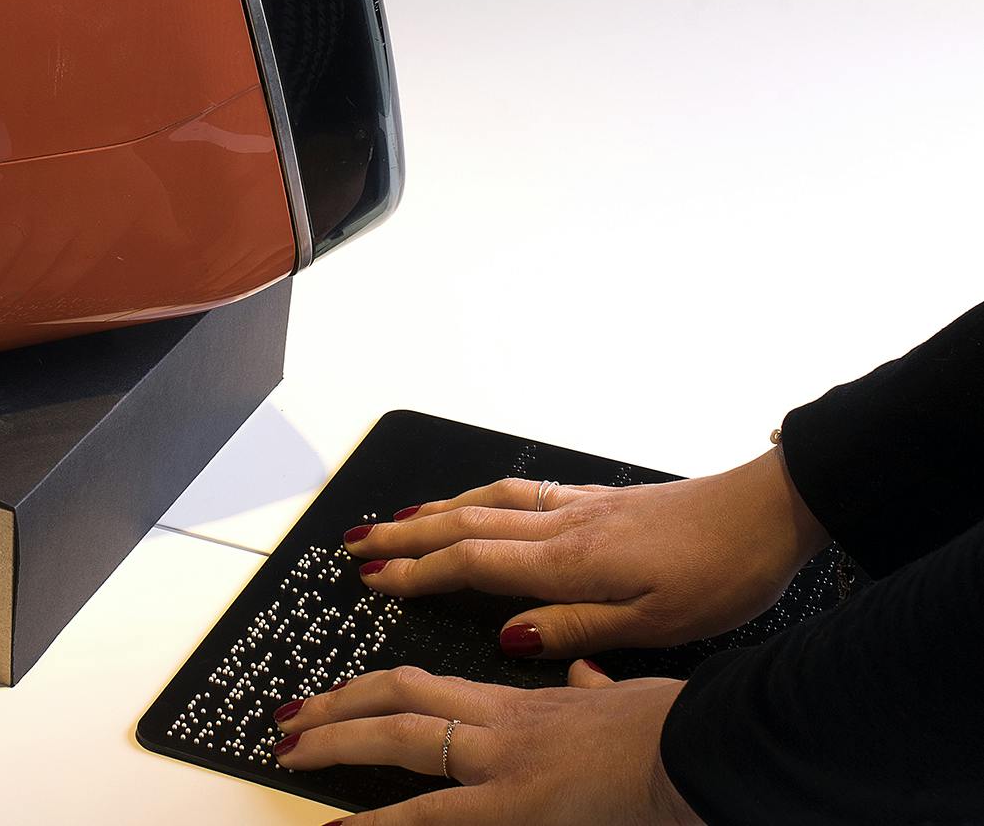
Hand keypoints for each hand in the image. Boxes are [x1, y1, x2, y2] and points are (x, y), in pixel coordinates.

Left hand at [274, 664, 700, 824]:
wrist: (701, 747)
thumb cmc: (670, 728)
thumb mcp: (622, 696)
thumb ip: (589, 686)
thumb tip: (581, 670)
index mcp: (518, 704)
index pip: (422, 685)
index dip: (368, 690)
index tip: (333, 697)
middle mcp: (498, 724)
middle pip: (395, 698)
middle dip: (333, 708)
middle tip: (286, 720)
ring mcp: (502, 762)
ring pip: (400, 737)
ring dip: (335, 741)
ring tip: (289, 752)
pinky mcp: (515, 805)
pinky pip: (432, 815)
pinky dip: (381, 824)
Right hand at [343, 447, 830, 657]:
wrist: (769, 512)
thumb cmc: (721, 574)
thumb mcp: (655, 624)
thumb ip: (578, 629)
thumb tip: (509, 635)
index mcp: (572, 560)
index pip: (475, 561)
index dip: (420, 571)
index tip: (373, 578)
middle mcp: (565, 525)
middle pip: (466, 521)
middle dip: (405, 533)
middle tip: (356, 541)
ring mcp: (580, 506)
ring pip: (488, 500)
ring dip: (434, 509)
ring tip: (395, 518)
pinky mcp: (599, 499)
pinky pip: (519, 491)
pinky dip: (479, 495)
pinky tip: (474, 500)